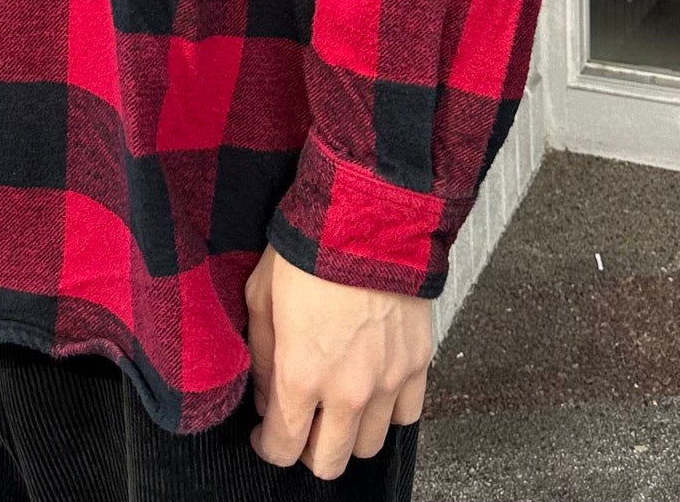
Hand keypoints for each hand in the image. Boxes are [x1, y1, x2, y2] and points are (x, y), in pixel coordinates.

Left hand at [245, 245, 430, 480]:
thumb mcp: (261, 298)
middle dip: (308, 450)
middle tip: (301, 425)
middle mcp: (348, 390)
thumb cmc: (310, 250)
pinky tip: (372, 390)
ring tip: (336, 405)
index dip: (270, 447)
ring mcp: (388, 380)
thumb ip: (261, 357)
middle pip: (329, 462)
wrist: (366, 217)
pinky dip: (388, 412)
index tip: (267, 435)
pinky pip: (407, 415)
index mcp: (302, 376)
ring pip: (369, 445)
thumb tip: (264, 394)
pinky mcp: (417, 363)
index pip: (284, 449)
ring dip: (349, 433)